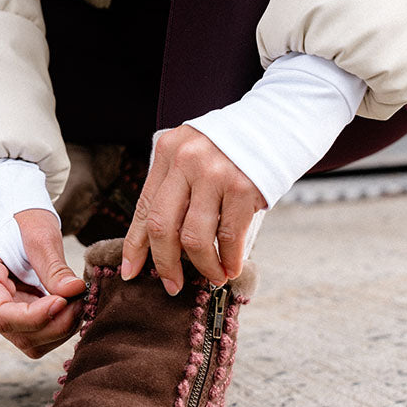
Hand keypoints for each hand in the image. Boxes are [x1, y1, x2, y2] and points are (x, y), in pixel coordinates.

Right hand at [0, 209, 86, 358]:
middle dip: (54, 323)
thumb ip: (55, 268)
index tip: (63, 302)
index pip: (0, 315)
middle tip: (81, 300)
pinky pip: (38, 336)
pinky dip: (59, 327)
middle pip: (17, 332)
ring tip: (79, 301)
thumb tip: (75, 291)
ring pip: (30, 341)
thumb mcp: (39, 236)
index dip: (34, 317)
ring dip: (60, 329)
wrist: (15, 217)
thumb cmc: (21, 220)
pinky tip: (71, 306)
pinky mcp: (16, 317)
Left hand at [122, 126, 265, 294]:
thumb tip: (163, 245)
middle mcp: (185, 160)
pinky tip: (230, 267)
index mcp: (166, 152)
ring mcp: (214, 173)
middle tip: (172, 285)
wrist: (276, 121)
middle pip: (162, 227)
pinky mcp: (243, 187)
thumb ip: (177, 188)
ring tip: (212, 276)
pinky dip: (228, 260)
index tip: (130, 271)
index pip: (144, 207)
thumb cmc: (232, 148)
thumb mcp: (194, 155)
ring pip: (194, 238)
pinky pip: (228, 236)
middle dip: (165, 264)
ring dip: (203, 266)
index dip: (135, 245)